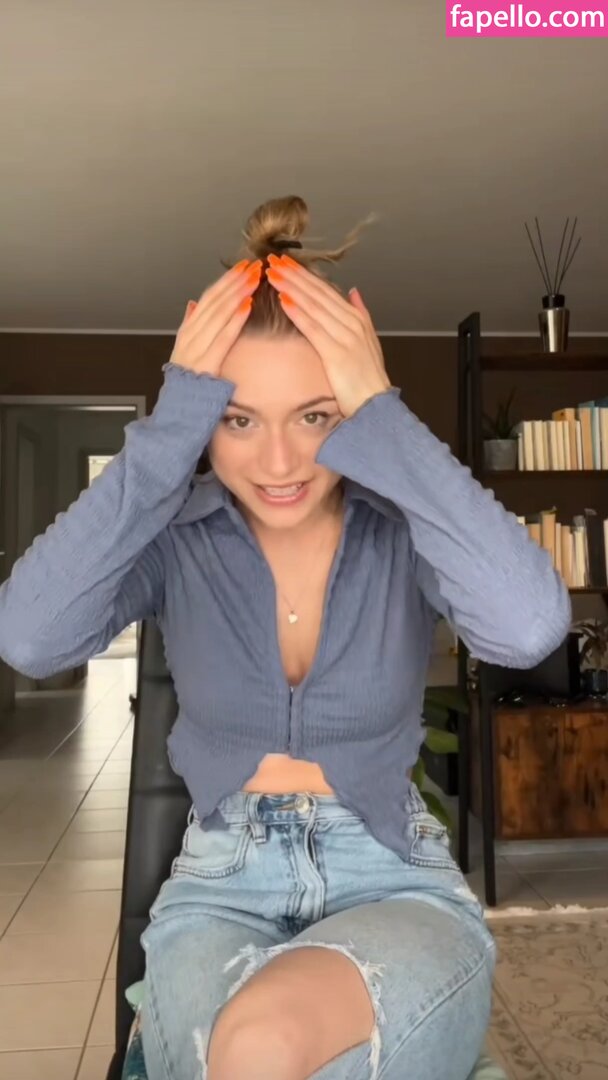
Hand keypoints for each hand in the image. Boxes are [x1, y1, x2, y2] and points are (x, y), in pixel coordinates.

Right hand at [169, 259, 261, 376]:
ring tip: (254, 278)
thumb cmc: (188, 386)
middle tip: (253, 266)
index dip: (225, 281)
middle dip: (235, 281)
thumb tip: (192, 304)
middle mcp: (190, 337)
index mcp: (187, 332)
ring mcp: (196, 350)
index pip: (208, 299)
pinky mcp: (206, 365)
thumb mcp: (185, 352)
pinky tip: (247, 305)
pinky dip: (235, 320)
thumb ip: (190, 327)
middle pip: (214, 302)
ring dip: (238, 293)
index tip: (242, 267)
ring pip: (218, 314)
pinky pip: (222, 338)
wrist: (178, 413)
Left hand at [265, 254, 391, 418]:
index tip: (286, 262)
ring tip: (272, 273)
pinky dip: (299, 313)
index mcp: (357, 319)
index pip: (326, 291)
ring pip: (314, 306)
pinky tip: (283, 300)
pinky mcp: (337, 354)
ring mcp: (346, 338)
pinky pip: (314, 329)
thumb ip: (361, 314)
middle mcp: (352, 323)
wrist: (375, 406)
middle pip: (318, 293)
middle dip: (294, 275)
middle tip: (273, 259)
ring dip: (292, 287)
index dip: (305, 275)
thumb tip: (353, 291)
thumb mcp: (368, 342)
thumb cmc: (367, 379)